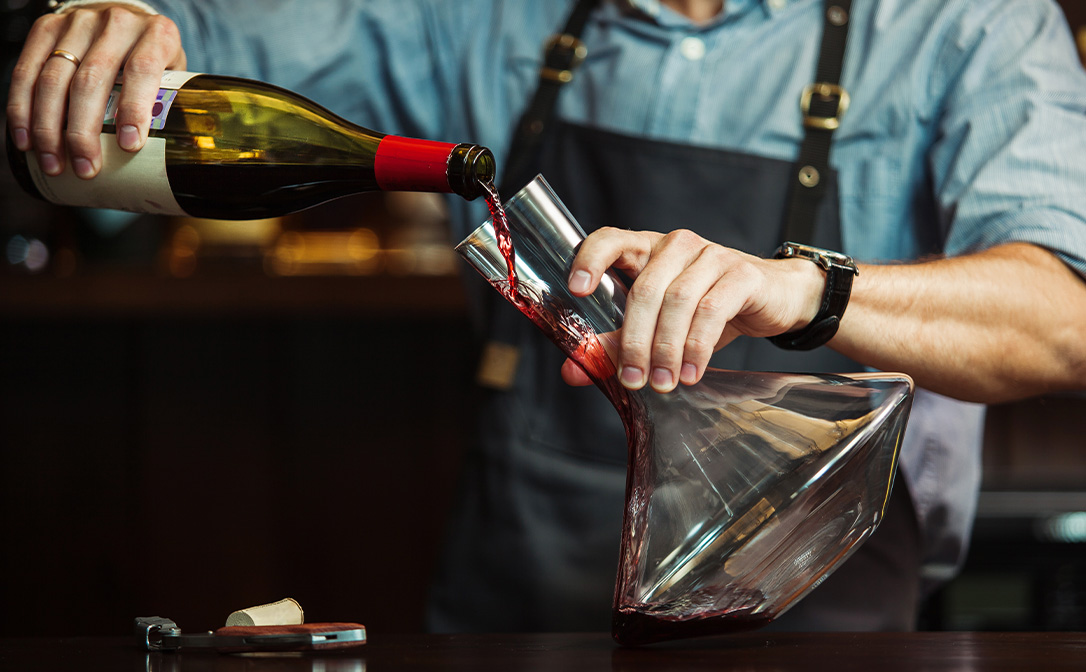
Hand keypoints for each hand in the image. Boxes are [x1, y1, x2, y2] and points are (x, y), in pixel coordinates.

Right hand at [6, 4, 185, 178]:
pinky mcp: (47, 26)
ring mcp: (79, 21)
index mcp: (157, 33)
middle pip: (92, 79)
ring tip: (54, 163)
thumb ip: (169, 105)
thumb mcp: (173, 74)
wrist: (124, 18)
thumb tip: (167, 161)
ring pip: (54, 78)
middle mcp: (117, 22)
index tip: (129, 146)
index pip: (142, 69)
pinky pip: (26, 70)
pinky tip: (26, 139)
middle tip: (85, 168)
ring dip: (49, 128)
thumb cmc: (153, 56)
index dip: (134, 109)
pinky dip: (22, 109)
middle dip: (83, 131)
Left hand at [560, 228, 825, 391]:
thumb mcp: (659, 325)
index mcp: (647, 250)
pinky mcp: (742, 273)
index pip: (611, 240)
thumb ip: (615, 344)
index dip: (590, 259)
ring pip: (678, 301)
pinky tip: (692, 373)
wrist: (775, 298)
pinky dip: (698, 346)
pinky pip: (713, 310)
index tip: (576, 290)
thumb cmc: (710, 309)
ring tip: (663, 383)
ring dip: (666, 349)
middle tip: (633, 380)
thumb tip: (572, 370)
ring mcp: (711, 255)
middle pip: (645, 289)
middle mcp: (676, 246)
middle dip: (635, 340)